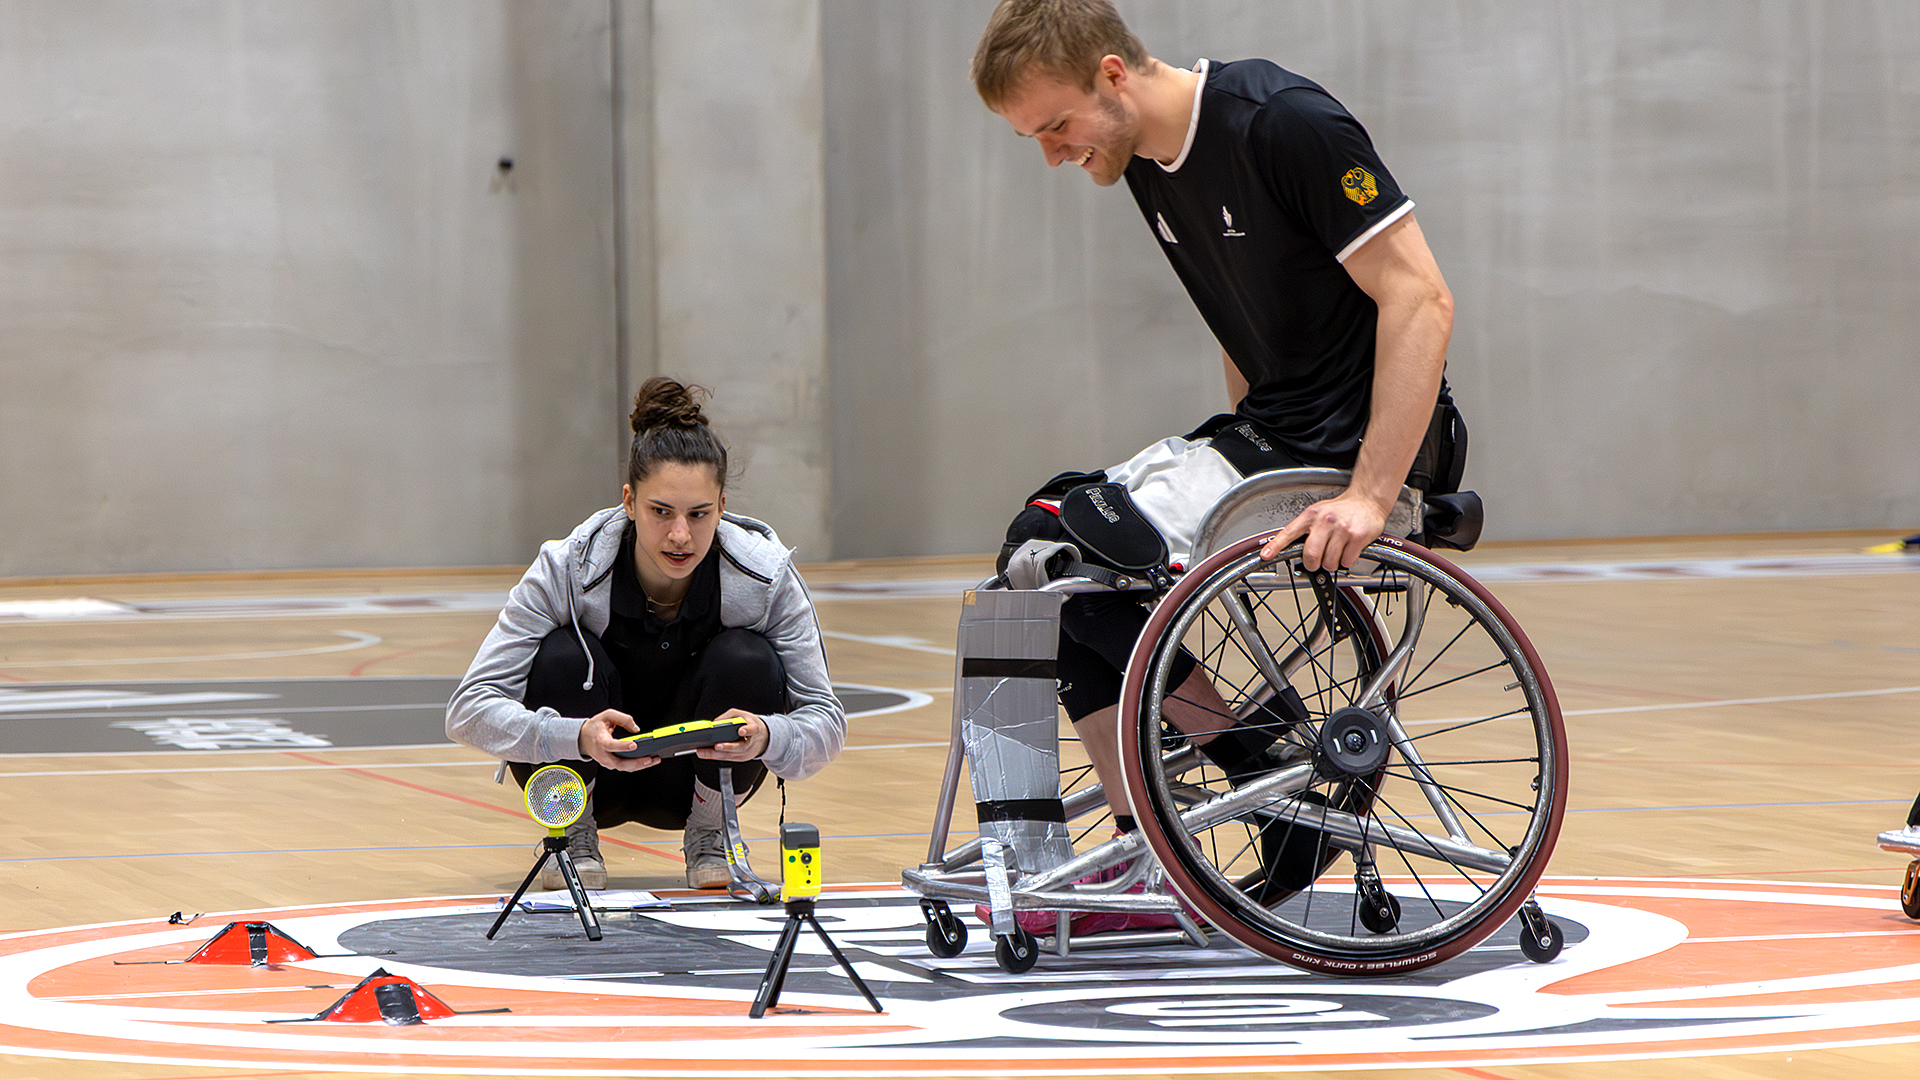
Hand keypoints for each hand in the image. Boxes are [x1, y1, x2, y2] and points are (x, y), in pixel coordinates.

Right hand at [577, 709, 655, 770]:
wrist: (582, 738)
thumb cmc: (595, 727)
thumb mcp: (607, 716)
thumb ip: (623, 719)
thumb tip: (636, 729)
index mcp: (601, 741)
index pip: (612, 746)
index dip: (623, 746)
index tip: (634, 745)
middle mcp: (603, 754)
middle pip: (620, 763)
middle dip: (637, 762)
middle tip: (649, 759)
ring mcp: (606, 762)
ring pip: (624, 768)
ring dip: (639, 765)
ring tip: (653, 760)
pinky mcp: (610, 764)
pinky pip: (624, 767)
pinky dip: (635, 766)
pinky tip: (646, 761)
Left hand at [695, 708, 769, 762]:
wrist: (763, 738)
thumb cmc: (750, 724)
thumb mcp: (742, 714)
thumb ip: (729, 716)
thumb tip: (715, 723)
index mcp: (754, 729)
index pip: (753, 730)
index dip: (747, 730)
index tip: (741, 731)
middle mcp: (750, 743)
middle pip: (739, 747)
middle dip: (727, 747)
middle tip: (716, 746)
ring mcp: (745, 753)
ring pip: (730, 755)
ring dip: (715, 754)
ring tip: (702, 752)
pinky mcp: (740, 758)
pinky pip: (727, 758)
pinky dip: (715, 756)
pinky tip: (705, 754)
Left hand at [1257, 489, 1388, 570]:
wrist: (1367, 500)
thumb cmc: (1342, 509)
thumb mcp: (1318, 512)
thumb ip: (1306, 529)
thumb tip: (1291, 549)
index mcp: (1311, 515)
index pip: (1289, 532)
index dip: (1276, 546)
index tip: (1266, 556)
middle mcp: (1325, 521)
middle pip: (1311, 555)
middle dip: (1313, 564)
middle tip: (1318, 561)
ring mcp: (1342, 529)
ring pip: (1329, 562)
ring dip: (1332, 563)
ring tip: (1336, 551)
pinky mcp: (1357, 537)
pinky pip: (1346, 561)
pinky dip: (1346, 561)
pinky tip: (1348, 549)